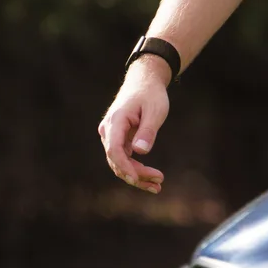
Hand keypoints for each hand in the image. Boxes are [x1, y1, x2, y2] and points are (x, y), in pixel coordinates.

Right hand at [98, 56, 171, 192]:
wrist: (145, 81)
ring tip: (157, 186)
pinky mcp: (118, 139)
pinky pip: (124, 158)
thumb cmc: (151, 94)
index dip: (125, 167)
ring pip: (119, 162)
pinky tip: (151, 178)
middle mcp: (108, 130)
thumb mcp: (155, 110)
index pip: (114, 150)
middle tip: (158, 183)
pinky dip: (136, 169)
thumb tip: (140, 152)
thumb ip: (148, 130)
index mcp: (115, 122)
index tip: (138, 179)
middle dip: (136, 175)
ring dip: (136, 176)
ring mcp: (111, 136)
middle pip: (117, 160)